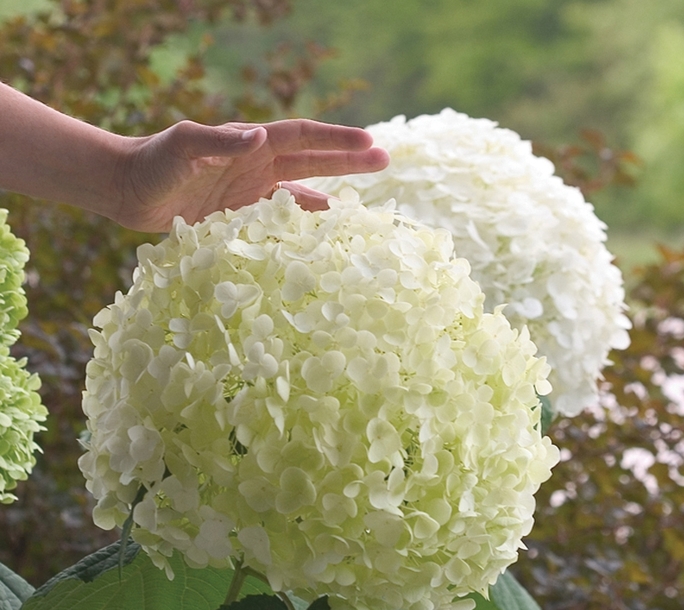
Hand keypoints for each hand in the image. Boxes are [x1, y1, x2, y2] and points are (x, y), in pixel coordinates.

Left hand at [113, 118, 389, 230]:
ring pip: (299, 189)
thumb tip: (260, 137)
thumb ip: (218, 141)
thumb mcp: (183, 147)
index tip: (369, 143)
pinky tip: (317, 228)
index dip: (336, 141)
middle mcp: (255, 164)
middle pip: (311, 159)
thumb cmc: (151, 163)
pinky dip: (298, 221)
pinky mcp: (237, 214)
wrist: (126, 189)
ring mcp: (248, 190)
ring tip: (363, 197)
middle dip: (347, 160)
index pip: (302, 138)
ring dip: (329, 190)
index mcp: (249, 144)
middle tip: (385, 160)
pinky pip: (277, 217)